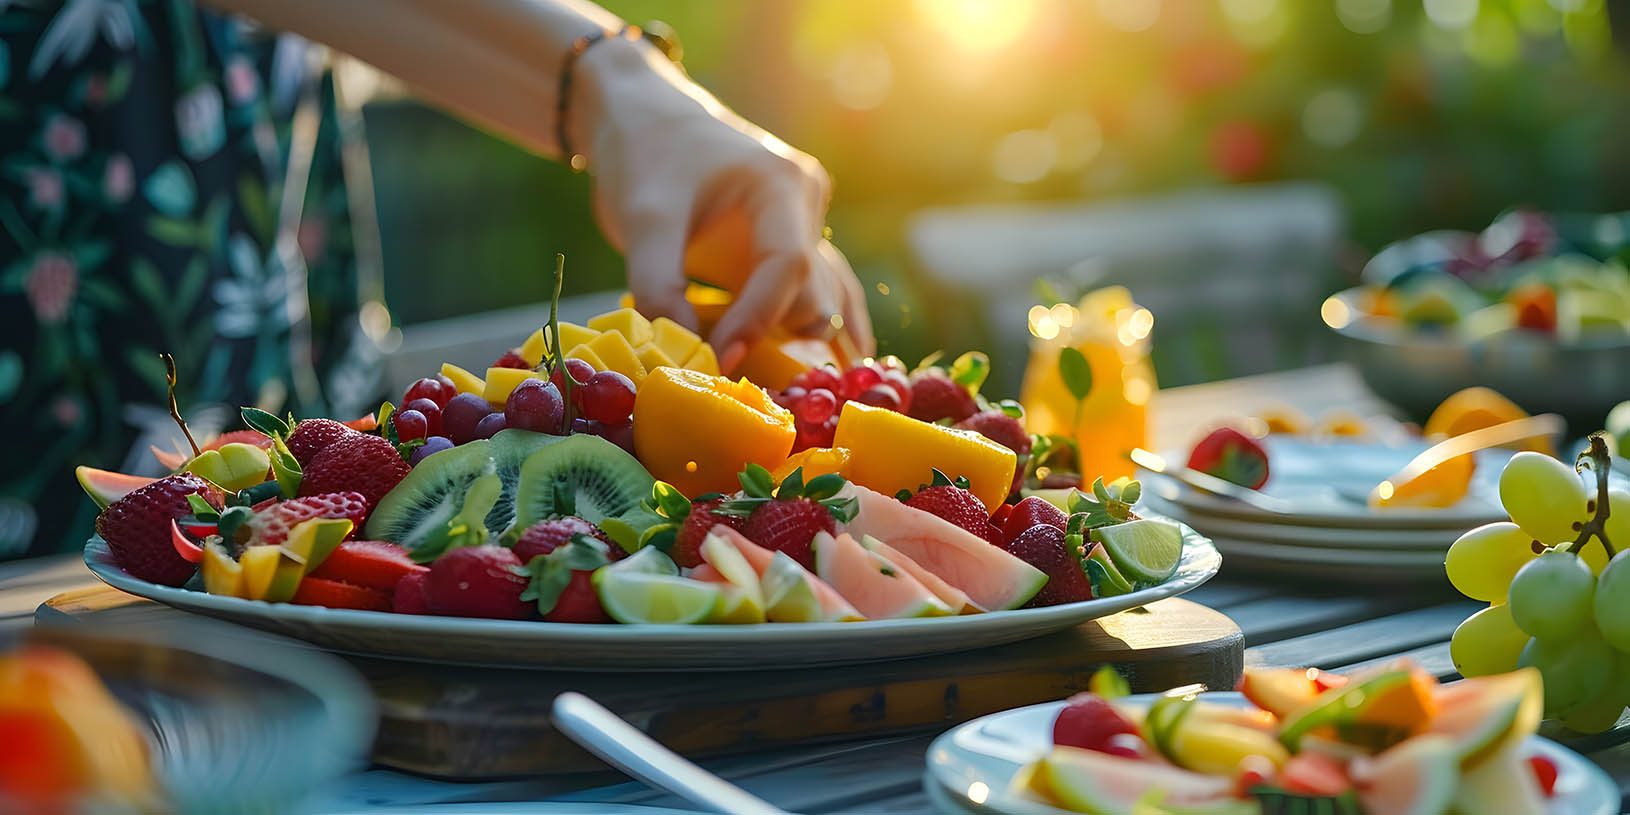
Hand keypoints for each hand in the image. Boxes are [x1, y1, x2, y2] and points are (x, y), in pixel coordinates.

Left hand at [573, 39, 873, 369]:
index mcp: (782, 185)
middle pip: (815, 289)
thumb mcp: (642, 216)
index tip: (721, 358)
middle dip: (787, 340)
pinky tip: (833, 371)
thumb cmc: (645, 155)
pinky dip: (812, 332)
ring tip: (812, 397)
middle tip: (757, 391)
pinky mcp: (786, 246)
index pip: (788, 265)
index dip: (758, 319)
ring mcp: (804, 226)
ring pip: (825, 296)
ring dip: (812, 344)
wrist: (644, 116)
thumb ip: (657, 282)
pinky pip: (812, 294)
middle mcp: (807, 205)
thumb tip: (681, 351)